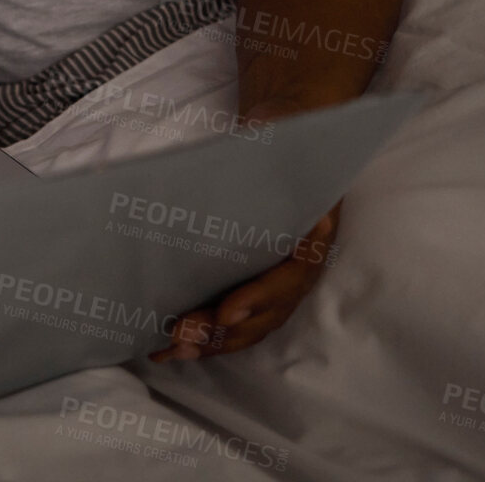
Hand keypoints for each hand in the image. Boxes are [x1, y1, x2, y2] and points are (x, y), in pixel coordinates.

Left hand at [151, 97, 340, 361]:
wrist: (291, 138)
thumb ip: (265, 143)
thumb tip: (247, 137)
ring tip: (173, 350)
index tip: (226, 312)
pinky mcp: (256, 285)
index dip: (258, 297)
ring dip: (212, 342)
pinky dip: (208, 338)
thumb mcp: (278, 134)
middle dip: (223, 329)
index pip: (288, 275)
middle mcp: (301, 264)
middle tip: (182, 336)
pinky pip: (237, 322)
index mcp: (312, 233)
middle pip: (266, 311)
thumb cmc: (281, 136)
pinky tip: (172, 348)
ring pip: (251, 326)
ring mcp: (281, 280)